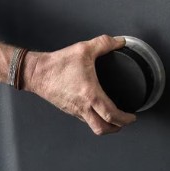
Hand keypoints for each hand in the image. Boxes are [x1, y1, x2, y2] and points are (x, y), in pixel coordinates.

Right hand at [21, 35, 136, 134]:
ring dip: (105, 125)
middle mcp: (83, 107)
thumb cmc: (58, 64)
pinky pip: (84, 119)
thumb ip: (103, 43)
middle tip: (124, 121)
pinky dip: (93, 118)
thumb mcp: (83, 49)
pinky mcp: (68, 109)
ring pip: (93, 126)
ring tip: (112, 118)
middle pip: (103, 129)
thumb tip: (119, 41)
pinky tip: (95, 108)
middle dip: (117, 128)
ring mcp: (75, 110)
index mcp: (90, 95)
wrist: (37, 72)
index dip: (125, 119)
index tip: (132, 116)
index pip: (112, 115)